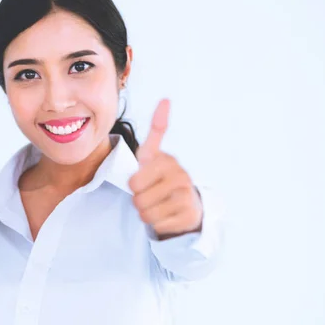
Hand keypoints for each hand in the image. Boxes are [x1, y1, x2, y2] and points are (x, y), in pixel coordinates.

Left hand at [129, 99, 202, 238]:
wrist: (187, 205)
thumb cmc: (161, 178)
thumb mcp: (153, 156)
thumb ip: (157, 131)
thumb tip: (165, 99)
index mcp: (166, 160)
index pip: (135, 181)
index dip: (135, 185)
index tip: (145, 180)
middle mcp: (179, 175)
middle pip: (138, 197)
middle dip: (139, 199)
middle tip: (151, 195)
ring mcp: (186, 195)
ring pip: (146, 212)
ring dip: (147, 213)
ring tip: (158, 204)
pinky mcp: (189, 214)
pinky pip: (158, 224)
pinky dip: (158, 224)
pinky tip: (168, 215)